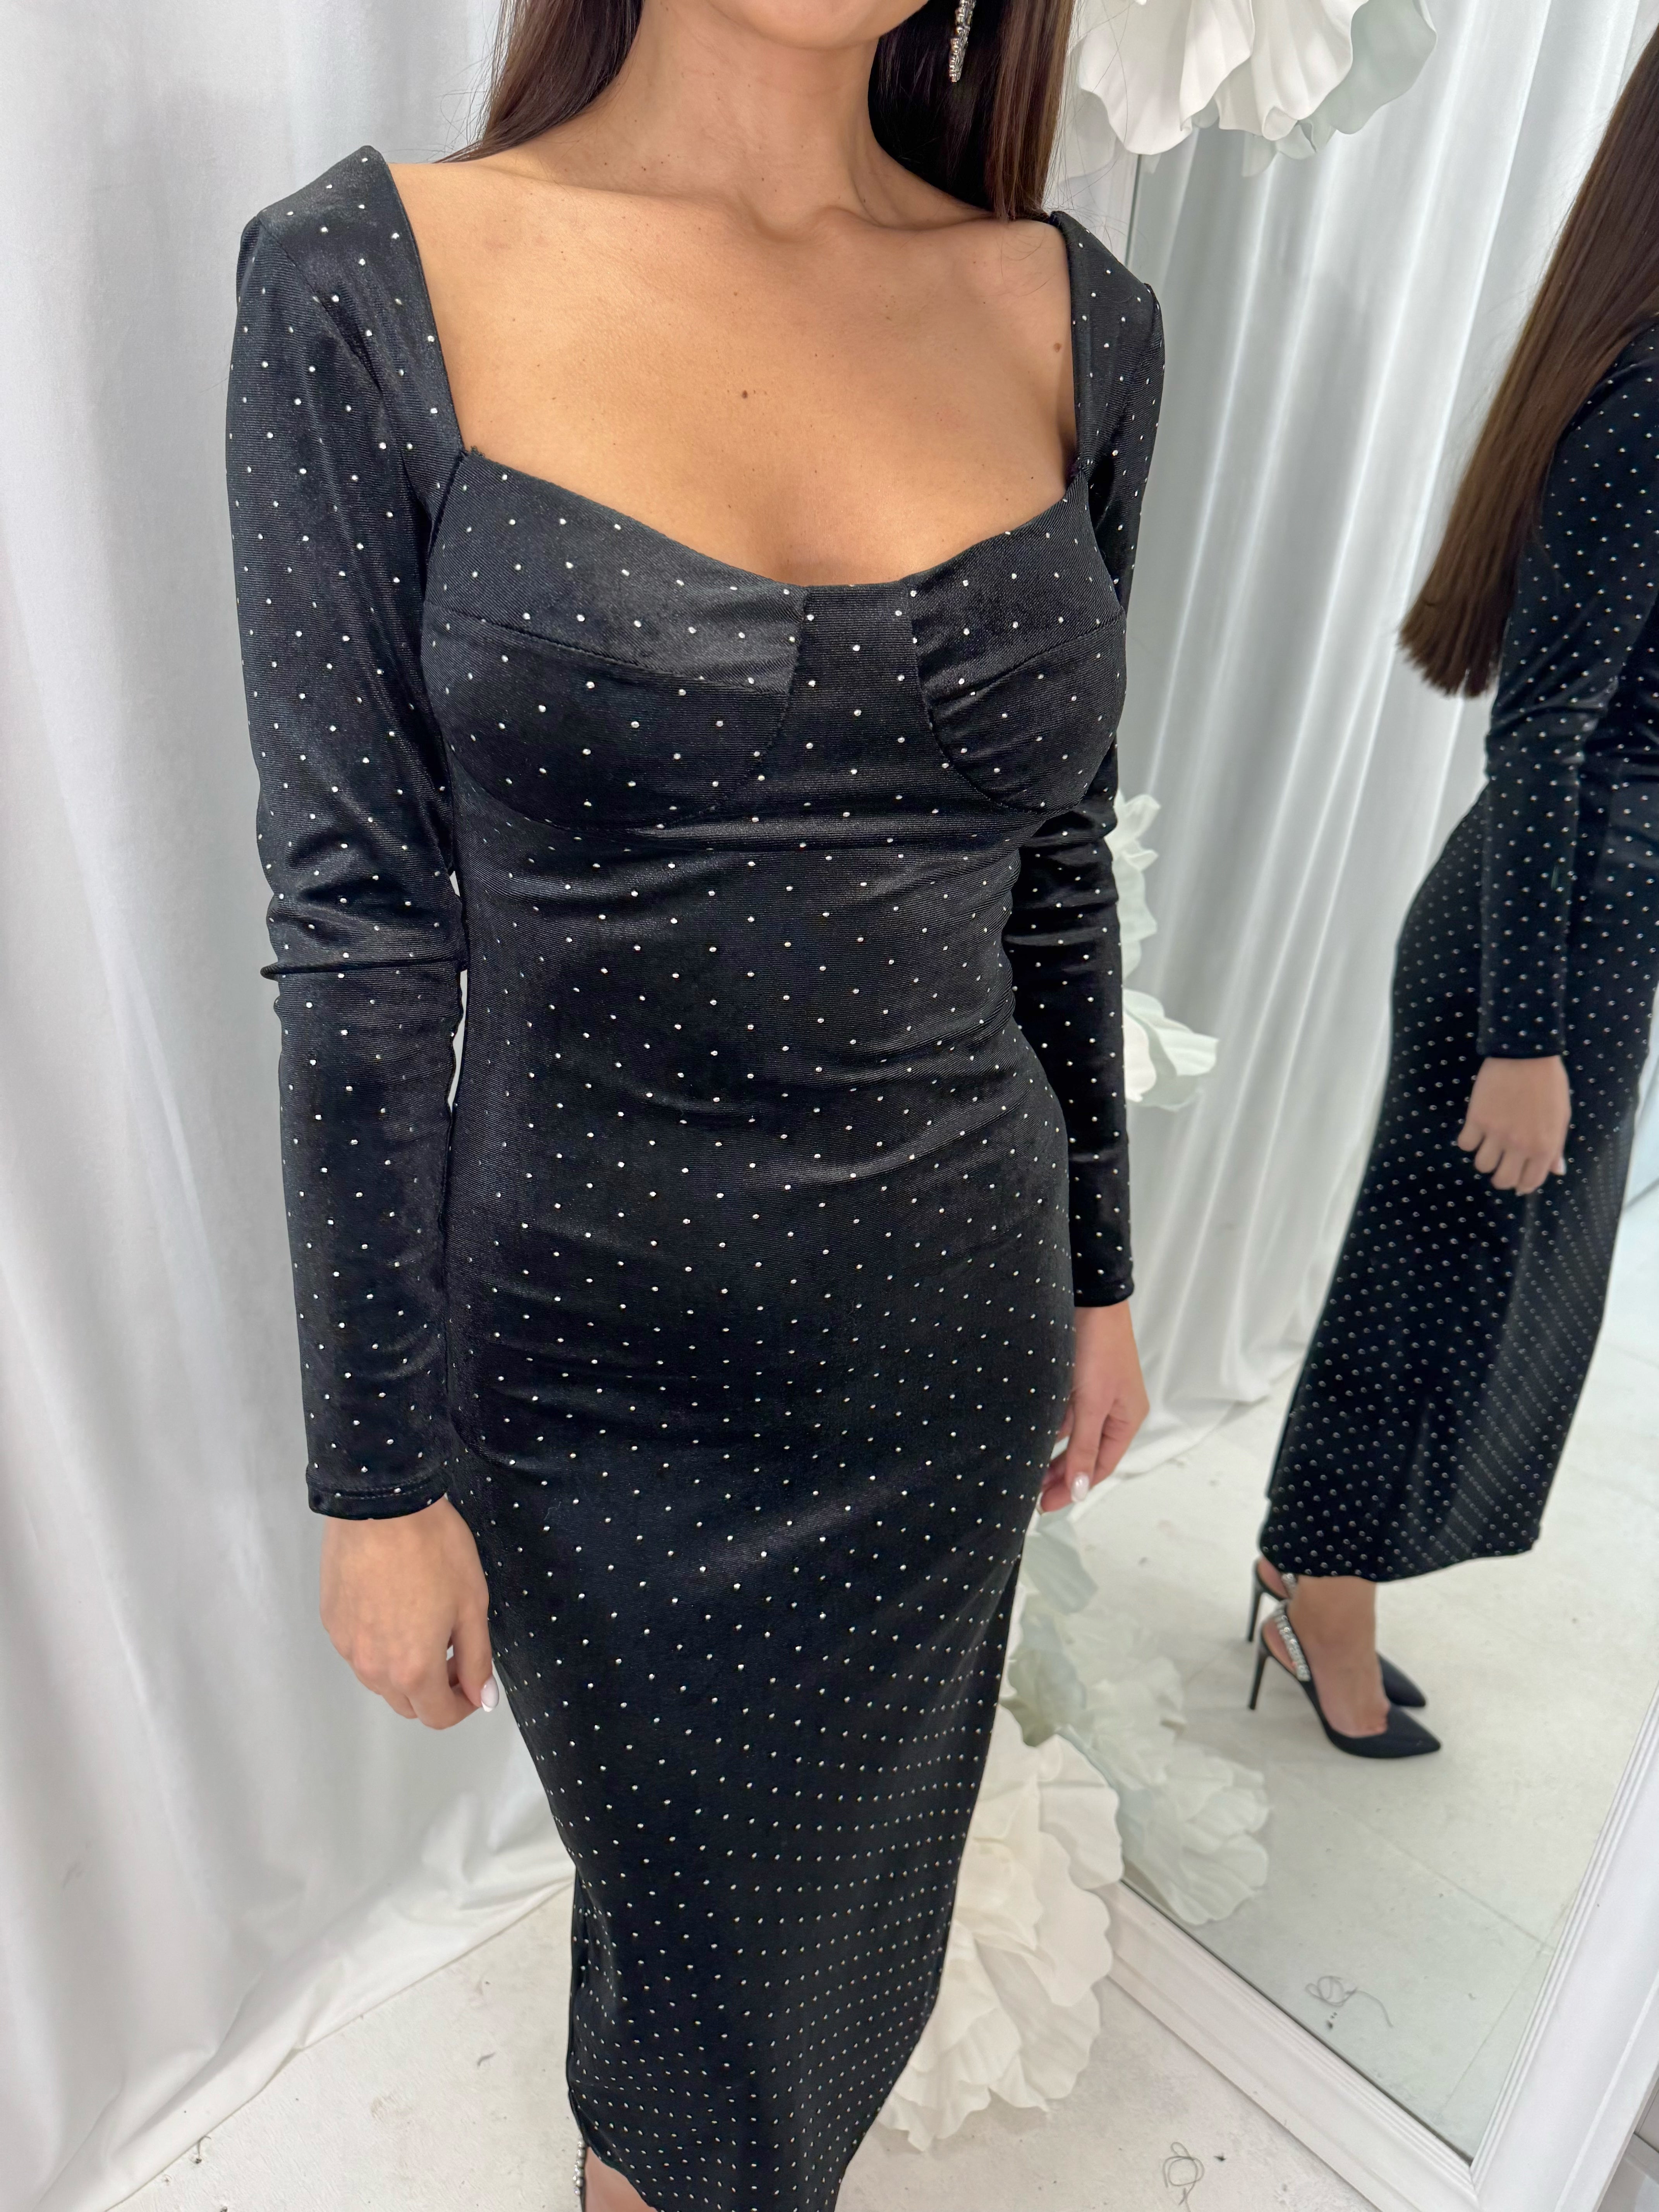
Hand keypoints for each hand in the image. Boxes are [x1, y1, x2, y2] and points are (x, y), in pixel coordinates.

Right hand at [320, 1497, 495, 1727]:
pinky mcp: (331, 1621)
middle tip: (454, 1653)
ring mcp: (346, 1645)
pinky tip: (394, 1609)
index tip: (474, 1683)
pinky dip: (380, 1645)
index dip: (462, 1705)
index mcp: (412, 1670)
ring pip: (379, 1680)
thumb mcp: (471, 1605)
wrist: (382, 1505)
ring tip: (424, 1626)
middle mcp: (373, 1668)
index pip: (437, 1716)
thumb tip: (482, 1699)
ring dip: (404, 1670)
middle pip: (406, 1704)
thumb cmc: (433, 1549)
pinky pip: (359, 1651)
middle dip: (434, 1690)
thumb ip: (477, 1659)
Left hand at [1041, 1300, 1148, 1512]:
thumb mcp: (1091, 1403)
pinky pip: (1063, 1414)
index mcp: (1126, 1419)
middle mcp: (1113, 1410)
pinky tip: (1031, 1437)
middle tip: (1032, 1494)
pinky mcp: (1077, 1380)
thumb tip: (1081, 1490)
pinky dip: (1049, 1428)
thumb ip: (1085, 1447)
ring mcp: (1095, 1395)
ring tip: (1027, 1471)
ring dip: (1052, 1453)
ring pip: (1073, 1435)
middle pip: (1087, 1454)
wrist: (1090, 1298)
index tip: (1046, 1505)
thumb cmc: (1099, 1347)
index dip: (1075, 1487)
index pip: (1101, 1466)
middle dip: (1061, 1475)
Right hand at [1456, 1055, 1570, 1195]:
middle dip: (1501, 1177)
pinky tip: (1476, 1130)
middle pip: (1502, 1180)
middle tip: (1500, 1165)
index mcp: (1544, 1146)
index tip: (1516, 1179)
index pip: (1530, 1181)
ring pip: (1482, 1165)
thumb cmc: (1548, 1084)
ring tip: (1488, 1145)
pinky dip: (1469, 1141)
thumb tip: (1557, 1171)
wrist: (1526, 1055)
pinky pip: (1465, 1144)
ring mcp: (1497, 1133)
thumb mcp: (1561, 1117)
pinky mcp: (1477, 1119)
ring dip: (1485, 1159)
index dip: (1522, 1185)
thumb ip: (1556, 1147)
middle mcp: (1520, 1145)